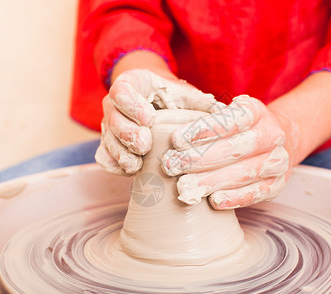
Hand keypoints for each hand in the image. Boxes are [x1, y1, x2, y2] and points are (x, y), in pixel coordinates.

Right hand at [95, 69, 223, 174]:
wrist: (153, 101)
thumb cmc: (170, 97)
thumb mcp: (183, 93)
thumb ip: (199, 101)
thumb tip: (226, 113)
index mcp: (130, 85)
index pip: (122, 91)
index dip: (132, 105)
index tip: (149, 118)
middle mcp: (114, 106)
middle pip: (112, 119)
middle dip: (126, 133)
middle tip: (144, 144)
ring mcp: (110, 126)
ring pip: (107, 140)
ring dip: (121, 153)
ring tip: (136, 164)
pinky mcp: (110, 145)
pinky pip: (104, 157)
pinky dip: (114, 165)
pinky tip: (127, 171)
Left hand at [161, 95, 296, 208]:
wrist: (272, 142)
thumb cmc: (237, 128)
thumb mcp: (225, 114)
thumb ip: (204, 119)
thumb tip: (167, 131)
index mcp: (257, 111)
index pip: (230, 119)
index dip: (203, 130)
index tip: (176, 139)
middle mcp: (272, 135)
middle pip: (235, 148)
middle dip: (199, 158)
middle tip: (172, 165)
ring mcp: (277, 161)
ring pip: (244, 173)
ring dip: (211, 181)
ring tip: (184, 186)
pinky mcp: (277, 184)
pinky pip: (256, 194)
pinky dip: (235, 198)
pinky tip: (213, 201)